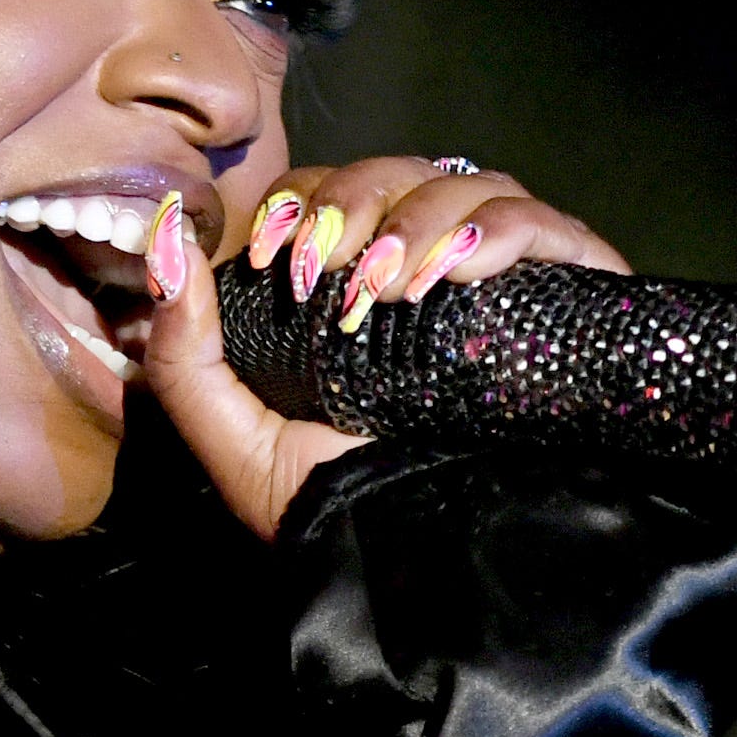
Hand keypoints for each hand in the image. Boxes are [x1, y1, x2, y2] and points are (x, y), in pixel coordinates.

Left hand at [132, 153, 634, 538]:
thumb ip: (183, 357)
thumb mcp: (238, 444)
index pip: (330, 192)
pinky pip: (544, 219)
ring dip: (419, 219)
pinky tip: (461, 274)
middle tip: (335, 269)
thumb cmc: (336, 507)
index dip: (302, 202)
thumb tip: (165, 249)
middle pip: (397, 174)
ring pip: (469, 186)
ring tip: (390, 287)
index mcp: (356, 291)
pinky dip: (498, 230)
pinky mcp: (571, 292)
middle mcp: (432, 272)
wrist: (434, 562)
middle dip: (355, 202)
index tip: (280, 253)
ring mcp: (504, 279)